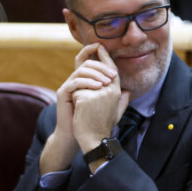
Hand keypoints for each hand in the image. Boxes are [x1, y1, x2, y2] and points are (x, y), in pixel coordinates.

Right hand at [39, 44, 119, 173]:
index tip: (112, 56)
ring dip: (96, 74)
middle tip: (113, 75)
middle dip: (102, 66)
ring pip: (81, 70)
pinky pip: (74, 82)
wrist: (81, 135)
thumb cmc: (94, 121)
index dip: (100, 55)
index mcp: (86, 81)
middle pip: (87, 63)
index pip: (92, 62)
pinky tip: (98, 87)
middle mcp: (76, 81)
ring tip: (107, 82)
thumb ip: (117, 98)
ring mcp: (69, 86)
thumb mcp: (109, 108)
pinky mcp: (63, 93)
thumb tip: (128, 90)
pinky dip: (87, 82)